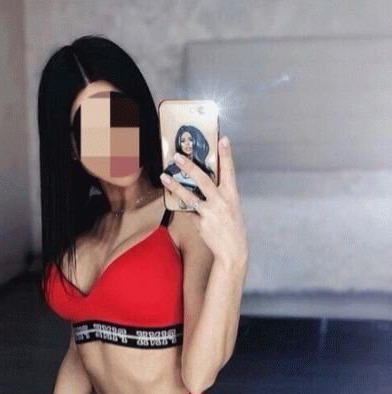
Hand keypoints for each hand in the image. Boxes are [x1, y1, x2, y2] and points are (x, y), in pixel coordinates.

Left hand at [160, 136, 248, 267]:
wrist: (232, 250)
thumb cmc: (233, 228)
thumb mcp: (232, 207)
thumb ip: (222, 195)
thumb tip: (209, 184)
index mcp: (232, 195)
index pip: (229, 171)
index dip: (226, 155)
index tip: (222, 139)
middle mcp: (220, 201)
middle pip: (204, 180)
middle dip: (190, 167)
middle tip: (178, 156)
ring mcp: (209, 212)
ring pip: (189, 196)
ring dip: (175, 186)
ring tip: (164, 177)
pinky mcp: (200, 222)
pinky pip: (187, 211)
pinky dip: (181, 206)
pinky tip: (173, 199)